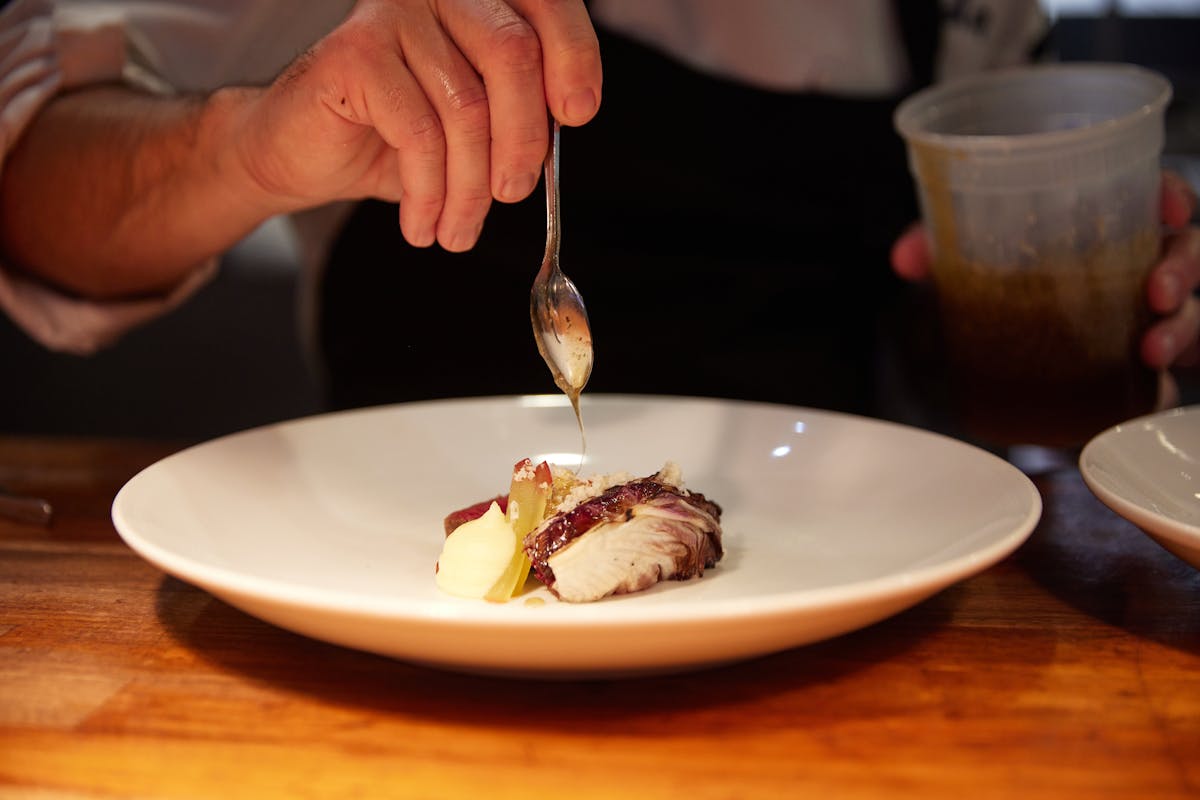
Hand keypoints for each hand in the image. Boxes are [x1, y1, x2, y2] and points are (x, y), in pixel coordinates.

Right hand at [231, 0, 601, 251]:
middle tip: (513, 195)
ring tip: (457, 230)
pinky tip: (421, 223)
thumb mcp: (475, 128)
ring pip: (467, 107)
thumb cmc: (395, 139)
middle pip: (514, 54)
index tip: (579, 114)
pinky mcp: (355, 52)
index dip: (575, 55)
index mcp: (479, 0)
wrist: (302, 152)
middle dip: (524, 140)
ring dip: (470, 187)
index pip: (546, 5)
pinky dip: (429, 192)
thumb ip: (520, 115)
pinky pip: (419, 132)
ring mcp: (394, 14)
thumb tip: (563, 131)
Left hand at [889, 171, 1199, 373]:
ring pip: (1191, 314)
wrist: (1015, 363)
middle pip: (1188, 252)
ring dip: (1179, 329)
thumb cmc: (1014, 288)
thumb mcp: (974, 262)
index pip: (1160, 195)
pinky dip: (1159, 389)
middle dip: (1181, 269)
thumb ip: (941, 248)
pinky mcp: (1144, 372)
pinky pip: (1167, 380)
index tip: (1168, 207)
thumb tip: (907, 257)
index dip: (1172, 194)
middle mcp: (1144, 266)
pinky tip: (1148, 392)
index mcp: (1113, 227)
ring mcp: (1153, 318)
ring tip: (1150, 349)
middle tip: (1157, 292)